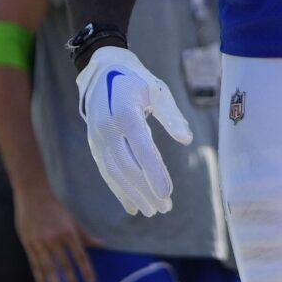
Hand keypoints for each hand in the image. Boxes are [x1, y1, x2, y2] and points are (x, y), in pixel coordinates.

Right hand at [14, 187, 102, 281]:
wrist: (33, 196)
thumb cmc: (55, 208)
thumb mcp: (72, 220)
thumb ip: (85, 235)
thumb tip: (102, 245)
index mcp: (69, 232)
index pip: (80, 255)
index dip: (86, 270)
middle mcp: (55, 239)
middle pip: (65, 265)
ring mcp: (40, 243)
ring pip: (49, 268)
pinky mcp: (28, 245)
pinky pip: (35, 265)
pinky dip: (39, 278)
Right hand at [75, 46, 193, 216]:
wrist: (103, 71)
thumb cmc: (137, 81)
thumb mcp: (158, 91)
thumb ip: (172, 115)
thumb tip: (187, 139)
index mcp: (125, 112)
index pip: (142, 149)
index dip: (154, 174)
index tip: (167, 194)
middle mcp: (106, 127)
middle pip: (127, 167)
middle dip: (145, 190)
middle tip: (164, 208)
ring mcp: (97, 138)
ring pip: (114, 173)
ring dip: (133, 194)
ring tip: (151, 211)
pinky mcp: (94, 145)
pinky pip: (106, 172)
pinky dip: (118, 190)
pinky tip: (131, 205)